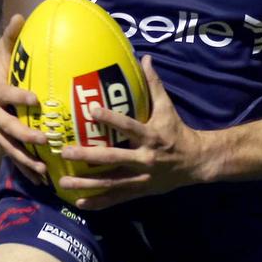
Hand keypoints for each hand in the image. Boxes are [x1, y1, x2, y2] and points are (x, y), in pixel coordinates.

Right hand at [0, 14, 47, 182]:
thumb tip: (20, 17)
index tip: (35, 100)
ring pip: (8, 146)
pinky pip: (12, 154)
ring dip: (25, 159)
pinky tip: (42, 179)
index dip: (19, 97)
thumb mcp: (2, 47)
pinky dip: (25, 167)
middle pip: (6, 126)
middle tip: (44, 139)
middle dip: (24, 135)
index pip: (6, 94)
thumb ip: (11, 35)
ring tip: (43, 169)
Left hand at [58, 55, 209, 209]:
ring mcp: (142, 177)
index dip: (110, 118)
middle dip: (88, 156)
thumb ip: (154, 85)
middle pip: (113, 158)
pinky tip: (80, 203)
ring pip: (111, 183)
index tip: (90, 110)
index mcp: (151, 136)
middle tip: (66, 152)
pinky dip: (99, 202)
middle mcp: (145, 158)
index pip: (128, 126)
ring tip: (63, 182)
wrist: (197, 162)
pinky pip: (117, 198)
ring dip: (86, 183)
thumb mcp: (167, 108)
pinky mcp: (141, 191)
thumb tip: (145, 58)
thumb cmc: (177, 131)